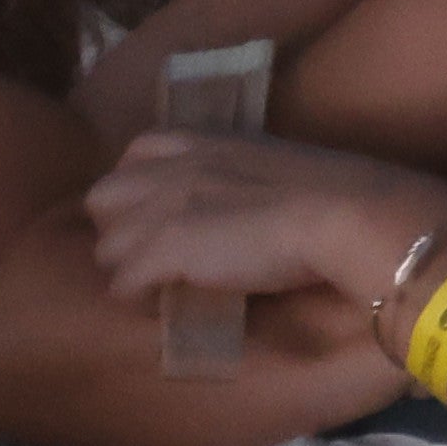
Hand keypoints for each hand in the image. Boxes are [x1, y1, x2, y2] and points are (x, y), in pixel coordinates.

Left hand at [79, 130, 446, 314]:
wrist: (344, 213)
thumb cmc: (330, 189)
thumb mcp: (273, 164)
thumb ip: (240, 175)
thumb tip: (241, 204)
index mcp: (201, 140)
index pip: (135, 154)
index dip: (141, 189)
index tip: (166, 214)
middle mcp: (170, 168)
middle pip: (102, 199)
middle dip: (121, 227)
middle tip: (158, 252)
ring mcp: (161, 209)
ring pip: (106, 248)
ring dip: (131, 268)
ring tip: (164, 284)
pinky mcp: (163, 252)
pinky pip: (120, 287)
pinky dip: (141, 300)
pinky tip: (170, 304)